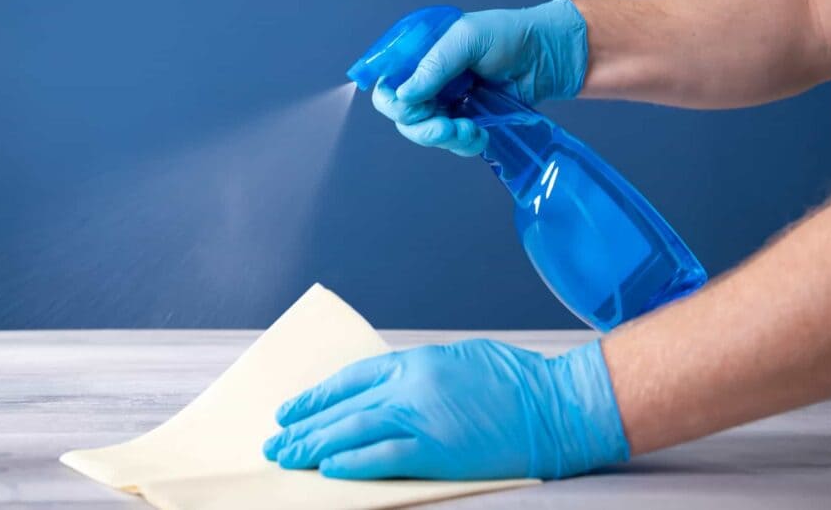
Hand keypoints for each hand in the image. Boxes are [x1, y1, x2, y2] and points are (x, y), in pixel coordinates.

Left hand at [262, 339, 628, 479]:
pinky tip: (328, 469)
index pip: (350, 379)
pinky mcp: (435, 450)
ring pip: (352, 432)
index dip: (316, 397)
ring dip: (315, 446)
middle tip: (276, 442)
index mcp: (416, 362)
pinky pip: (382, 458)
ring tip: (288, 458)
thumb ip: (419, 375)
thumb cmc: (515, 380)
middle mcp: (411, 386)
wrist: (554, 404)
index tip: (292, 410)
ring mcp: (421, 417)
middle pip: (344, 408)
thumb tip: (389, 393)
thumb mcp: (458, 360)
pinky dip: (352, 463)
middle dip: (305, 426)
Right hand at [372, 0, 588, 156]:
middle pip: (402, 116)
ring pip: (425, 133)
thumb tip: (403, 95)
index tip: (414, 107)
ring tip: (470, 130)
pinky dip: (463, 144)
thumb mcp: (467, 38)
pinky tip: (481, 134)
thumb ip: (434, 65)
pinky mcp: (466, 121)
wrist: (548, 55)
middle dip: (422, 127)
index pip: (387, 83)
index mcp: (420, 55)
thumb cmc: (509, 35)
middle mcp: (427, 80)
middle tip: (445, 127)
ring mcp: (446, 103)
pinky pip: (451, 143)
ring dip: (445, 137)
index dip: (393, 101)